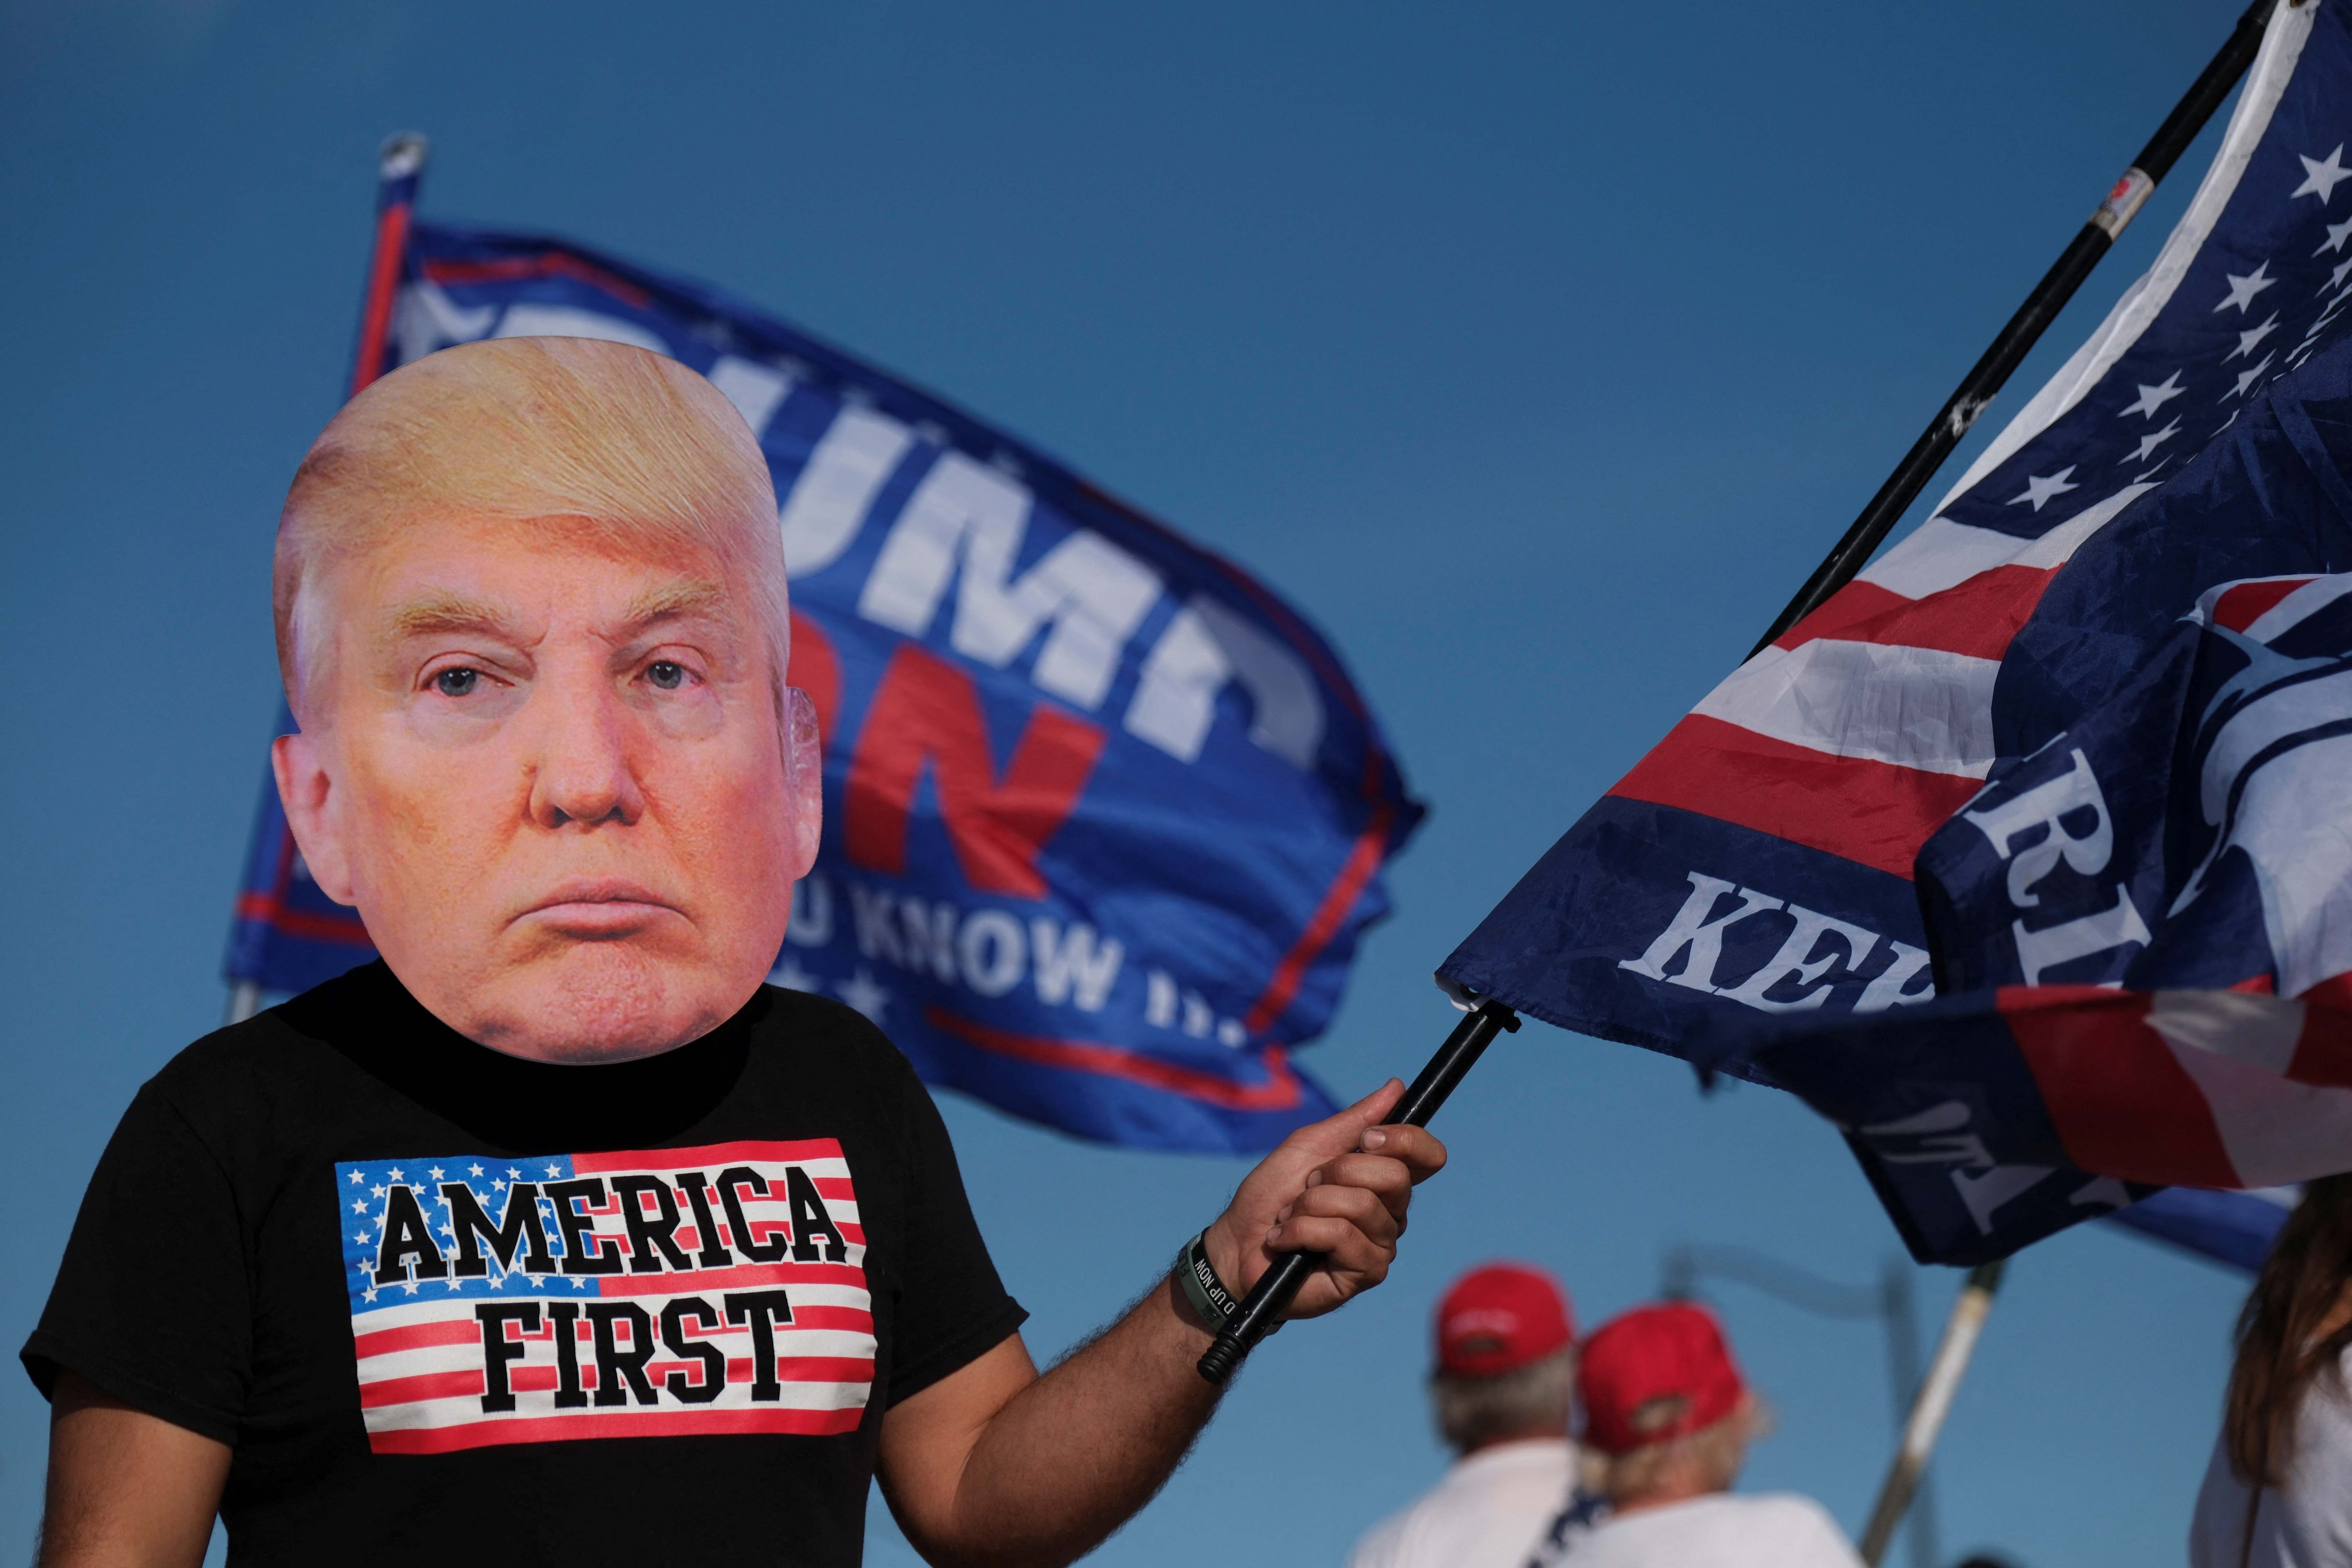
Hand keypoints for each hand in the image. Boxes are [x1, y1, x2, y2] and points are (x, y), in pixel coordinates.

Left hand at [1198, 1079, 1446, 1323]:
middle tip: (1308, 1185)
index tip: (1367, 1137)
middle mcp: (1392, 1213)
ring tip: (1292, 1215)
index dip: (1406, 1139)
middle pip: (1394, 1176)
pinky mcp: (1365, 1273)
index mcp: (1384, 1179)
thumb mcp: (1310, 1146)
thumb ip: (1355, 1120)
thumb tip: (1397, 1087)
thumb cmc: (1272, 1194)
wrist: (1237, 1243)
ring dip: (1311, 1203)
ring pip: (1361, 1204)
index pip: (1428, 1156)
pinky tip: (1285, 1239)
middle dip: (1337, 1171)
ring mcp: (1382, 1245)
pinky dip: (1301, 1229)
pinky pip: (1342, 1234)